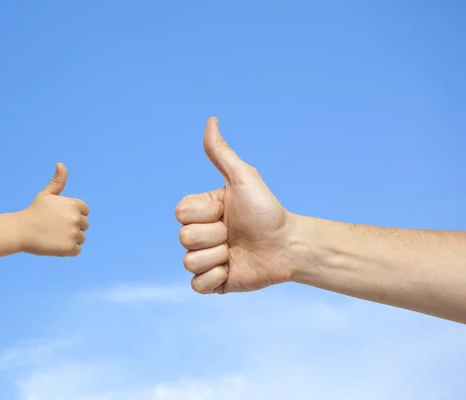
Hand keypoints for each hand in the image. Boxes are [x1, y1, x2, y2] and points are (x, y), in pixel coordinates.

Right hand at [18, 163, 89, 256]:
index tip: (59, 218)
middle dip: (72, 227)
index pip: (85, 211)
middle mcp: (76, 218)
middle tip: (55, 228)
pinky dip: (68, 250)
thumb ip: (58, 181)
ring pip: (81, 238)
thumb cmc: (33, 211)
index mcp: (74, 204)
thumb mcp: (46, 194)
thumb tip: (60, 164)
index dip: (73, 215)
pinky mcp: (70, 248)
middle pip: (84, 225)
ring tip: (54, 236)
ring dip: (71, 239)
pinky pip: (77, 250)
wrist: (21, 230)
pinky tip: (55, 245)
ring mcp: (74, 233)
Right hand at [175, 117, 294, 293]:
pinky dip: (215, 279)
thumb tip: (211, 120)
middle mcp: (200, 234)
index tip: (227, 210)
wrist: (288, 245)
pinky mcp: (213, 283)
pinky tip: (233, 270)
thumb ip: (221, 153)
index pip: (180, 214)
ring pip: (189, 262)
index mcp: (201, 211)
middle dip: (215, 236)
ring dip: (218, 257)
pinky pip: (196, 285)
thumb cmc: (267, 210)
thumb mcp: (243, 179)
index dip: (205, 214)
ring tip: (237, 252)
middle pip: (184, 238)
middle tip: (236, 234)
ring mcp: (205, 259)